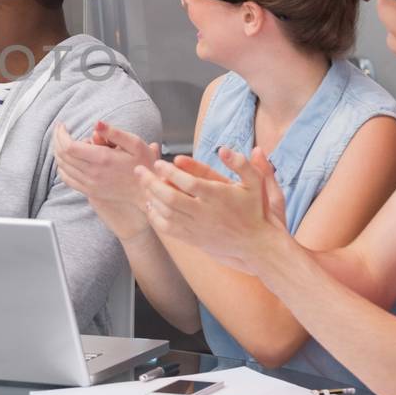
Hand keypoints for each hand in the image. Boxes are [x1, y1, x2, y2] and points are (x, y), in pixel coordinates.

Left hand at [54, 121, 159, 240]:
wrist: (146, 193)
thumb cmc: (143, 165)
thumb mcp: (136, 144)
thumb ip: (114, 133)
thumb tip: (96, 123)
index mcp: (102, 159)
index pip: (69, 146)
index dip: (61, 134)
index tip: (62, 125)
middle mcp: (93, 173)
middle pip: (63, 155)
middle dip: (57, 139)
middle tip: (60, 130)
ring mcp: (90, 184)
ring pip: (63, 166)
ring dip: (58, 151)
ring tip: (61, 140)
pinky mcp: (89, 191)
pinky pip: (67, 179)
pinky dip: (61, 167)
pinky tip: (64, 159)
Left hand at [137, 146, 289, 271]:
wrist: (256, 245)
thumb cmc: (254, 209)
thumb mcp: (256, 183)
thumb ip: (242, 164)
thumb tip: (222, 149)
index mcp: (219, 197)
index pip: (189, 183)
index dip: (170, 171)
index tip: (159, 162)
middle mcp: (206, 214)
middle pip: (171, 199)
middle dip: (151, 183)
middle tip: (139, 170)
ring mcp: (198, 228)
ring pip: (167, 214)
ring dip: (151, 198)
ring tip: (143, 184)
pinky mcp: (193, 240)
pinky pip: (168, 229)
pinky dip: (155, 217)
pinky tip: (151, 205)